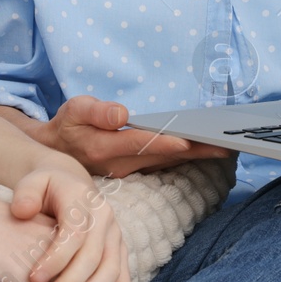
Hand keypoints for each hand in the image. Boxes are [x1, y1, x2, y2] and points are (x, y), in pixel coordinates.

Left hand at [10, 165, 131, 281]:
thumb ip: (25, 194)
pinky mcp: (121, 257)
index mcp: (84, 199)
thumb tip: (23, 211)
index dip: (56, 258)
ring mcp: (117, 239)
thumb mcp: (33, 183)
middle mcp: (106, 219)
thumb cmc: (45, 190)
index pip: (75, 232)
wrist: (71, 187)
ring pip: (111, 273)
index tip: (33, 279)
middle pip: (94, 257)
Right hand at [34, 96, 234, 177]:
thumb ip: (96, 111)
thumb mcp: (74, 110)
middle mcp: (119, 165)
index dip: (164, 143)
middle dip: (194, 152)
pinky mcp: (134, 171)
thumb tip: (121, 114)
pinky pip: (164, 165)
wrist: (56, 152)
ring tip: (223, 148)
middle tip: (224, 145)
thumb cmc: (68, 125)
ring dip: (195, 157)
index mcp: (102, 147)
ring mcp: (128, 171)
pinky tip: (203, 151)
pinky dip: (185, 159)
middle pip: (162, 157)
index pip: (139, 144)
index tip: (187, 141)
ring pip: (167, 164)